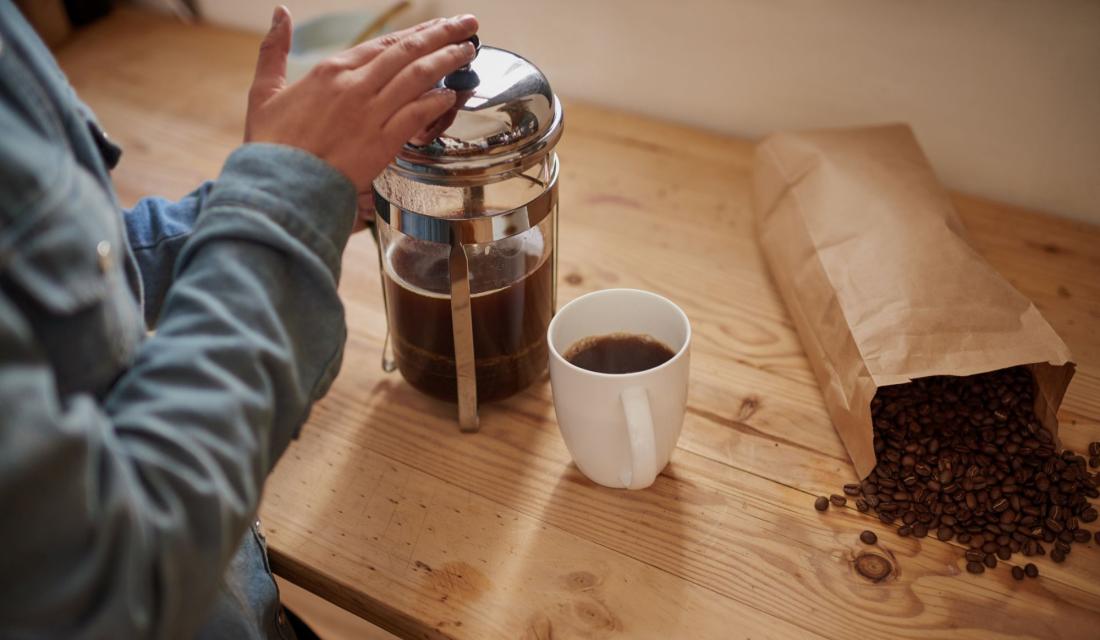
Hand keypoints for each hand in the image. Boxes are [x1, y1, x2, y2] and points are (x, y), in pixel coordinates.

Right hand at [244, 7, 478, 193]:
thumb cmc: (270, 143)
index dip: (416, 33)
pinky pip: (416, 115)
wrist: (278, 185)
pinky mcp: (381, 143)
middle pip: (408, 52)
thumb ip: (274, 48)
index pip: (384, 43)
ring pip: (417, 77)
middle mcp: (354, 86)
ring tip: (469, 52)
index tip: (438, 26)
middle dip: (443, 35)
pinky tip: (451, 95)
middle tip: (468, 25)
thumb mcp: (265, 89)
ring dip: (447, 61)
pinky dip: (436, 102)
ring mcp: (370, 113)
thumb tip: (279, 11)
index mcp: (331, 70)